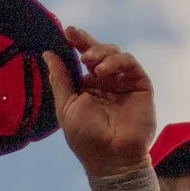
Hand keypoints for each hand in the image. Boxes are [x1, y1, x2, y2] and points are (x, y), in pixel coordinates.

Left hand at [46, 26, 156, 177]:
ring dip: (101, 52)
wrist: (112, 158)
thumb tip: (49, 55)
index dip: (76, 44)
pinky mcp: (140, 85)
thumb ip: (60, 80)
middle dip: (87, 42)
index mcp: (87, 87)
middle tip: (74, 35)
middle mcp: (106, 82)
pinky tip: (103, 70)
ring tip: (90, 61)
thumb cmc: (86, 138)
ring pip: (115, 54)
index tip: (66, 32)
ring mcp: (124, 83)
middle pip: (99, 52)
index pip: (81, 60)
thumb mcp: (66, 106)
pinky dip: (116, 62)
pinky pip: (130, 64)